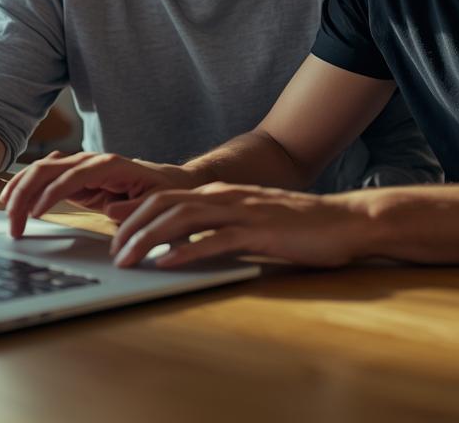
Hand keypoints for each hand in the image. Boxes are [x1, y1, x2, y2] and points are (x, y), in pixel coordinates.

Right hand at [0, 151, 195, 237]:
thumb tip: (112, 211)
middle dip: (25, 193)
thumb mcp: (156, 202)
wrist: (171, 182)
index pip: (71, 176)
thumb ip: (136, 207)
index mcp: (109, 165)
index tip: (34, 214)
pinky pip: (45, 179)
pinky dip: (27, 188)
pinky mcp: (76, 179)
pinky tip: (14, 201)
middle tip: (13, 223)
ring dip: (20, 190)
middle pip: (47, 169)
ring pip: (41, 170)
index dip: (50, 194)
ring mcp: (80, 167)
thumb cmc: (164, 192)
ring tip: (7, 214)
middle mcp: (90, 160)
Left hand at [109, 184, 373, 268]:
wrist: (345, 220)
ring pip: (182, 219)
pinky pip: (215, 240)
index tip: (116, 235)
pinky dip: (186, 251)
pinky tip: (167, 264)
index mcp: (221, 193)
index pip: (166, 197)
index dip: (136, 214)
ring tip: (128, 259)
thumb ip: (219, 228)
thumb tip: (184, 245)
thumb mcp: (251, 222)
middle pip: (165, 204)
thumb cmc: (300, 227)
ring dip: (149, 239)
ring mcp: (242, 212)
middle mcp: (226, 197)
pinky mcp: (259, 233)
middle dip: (132, 226)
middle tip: (113, 252)